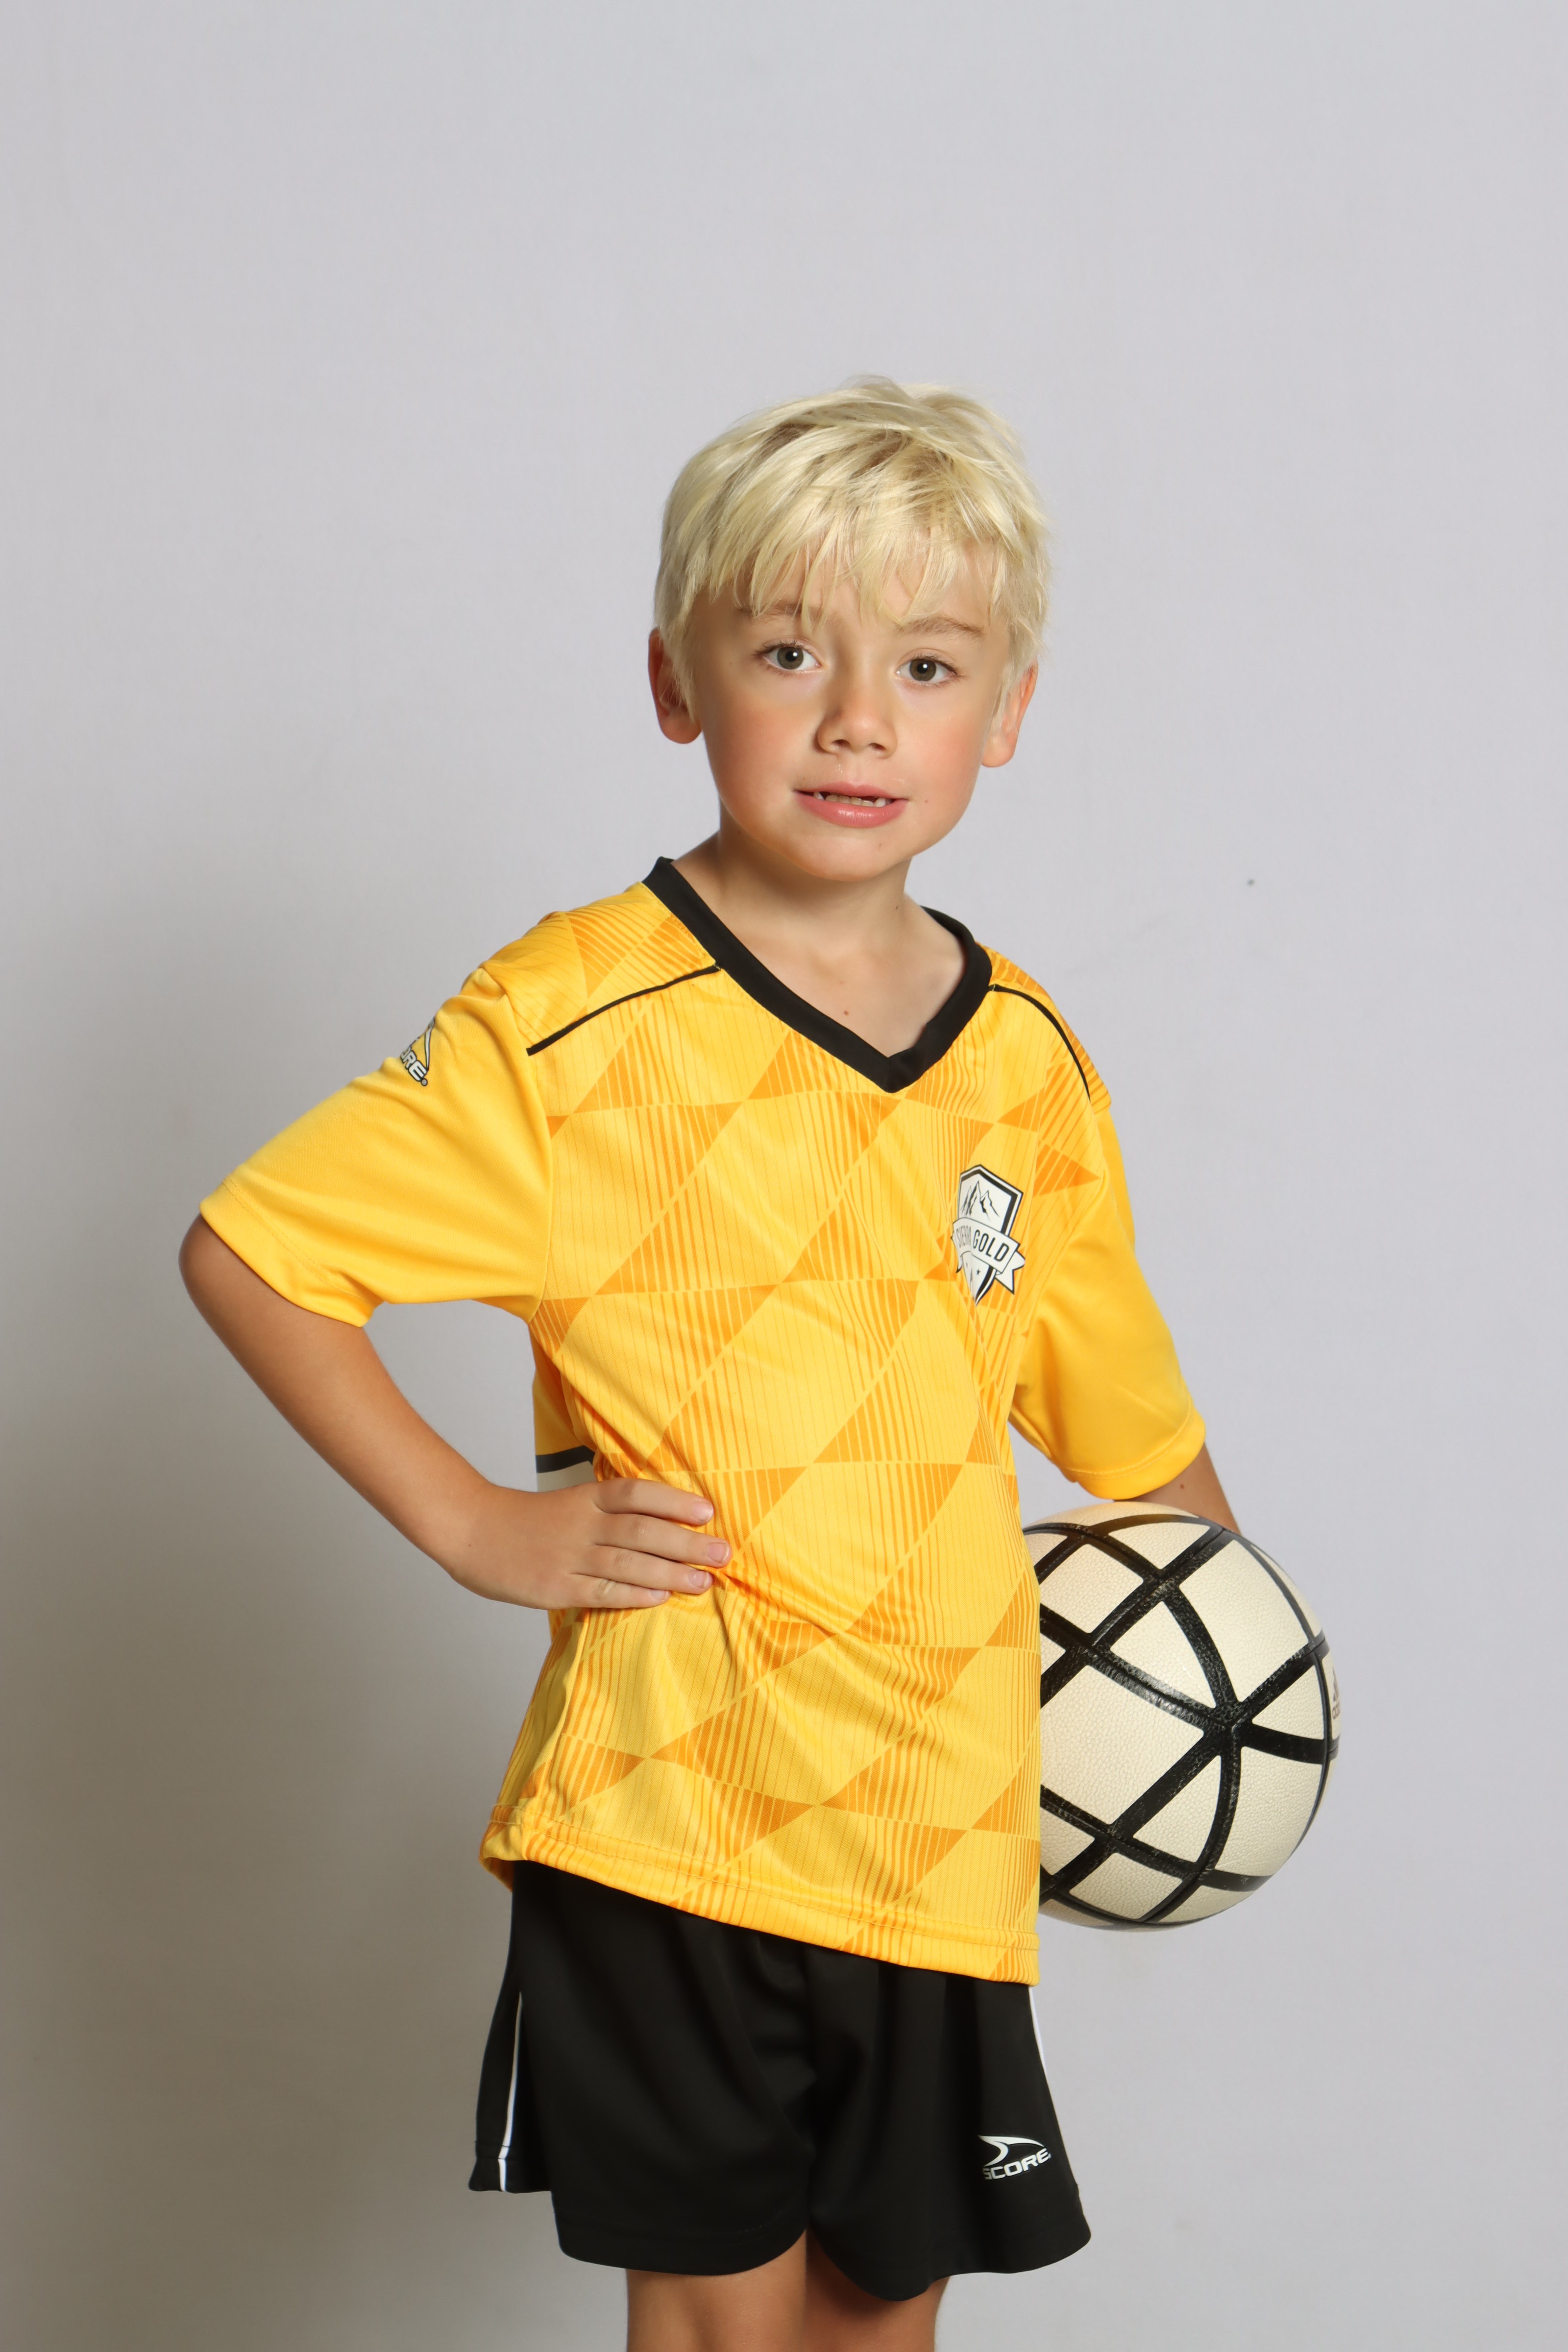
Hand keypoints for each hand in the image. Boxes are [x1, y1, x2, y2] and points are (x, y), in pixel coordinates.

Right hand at [442, 1477, 729, 1611]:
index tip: (708, 1512)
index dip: (674, 1501)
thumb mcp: (568, 1503)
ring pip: (628, 1563)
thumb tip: (659, 1520)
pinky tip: (661, 1598)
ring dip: (671, 1572)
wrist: (470, 1531)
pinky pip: (602, 1591)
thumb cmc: (524, 1520)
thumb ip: (606, 1511)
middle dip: (686, 1542)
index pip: (636, 1494)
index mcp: (585, 1498)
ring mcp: (569, 1557)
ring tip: (705, 1579)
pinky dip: (634, 1594)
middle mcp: (581, 1525)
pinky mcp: (556, 1588)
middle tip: (724, 1551)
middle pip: (642, 1530)